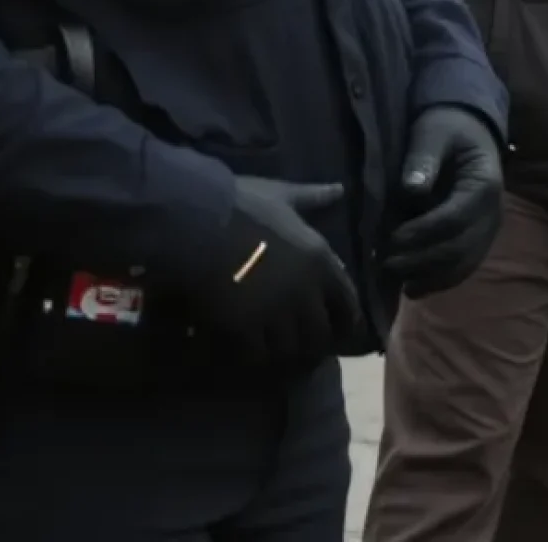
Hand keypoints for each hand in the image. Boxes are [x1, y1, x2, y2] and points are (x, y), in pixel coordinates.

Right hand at [191, 177, 361, 369]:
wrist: (200, 223)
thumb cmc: (243, 205)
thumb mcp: (283, 196)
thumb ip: (313, 198)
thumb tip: (340, 190)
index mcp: (320, 259)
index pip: (347, 302)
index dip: (344, 318)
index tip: (338, 327)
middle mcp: (305, 290)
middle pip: (320, 333)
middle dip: (313, 342)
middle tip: (302, 345)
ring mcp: (276, 312)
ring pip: (290, 349)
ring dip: (284, 351)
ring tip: (274, 350)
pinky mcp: (245, 328)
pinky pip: (258, 355)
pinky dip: (255, 356)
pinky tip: (246, 350)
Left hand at [386, 106, 503, 298]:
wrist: (469, 132)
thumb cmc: (447, 129)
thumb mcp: (433, 132)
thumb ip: (423, 158)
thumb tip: (411, 189)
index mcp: (485, 185)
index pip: (454, 219)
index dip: (422, 233)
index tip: (390, 239)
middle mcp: (494, 213)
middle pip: (459, 249)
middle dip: (420, 260)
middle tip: (384, 263)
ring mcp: (490, 230)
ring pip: (462, 266)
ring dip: (428, 277)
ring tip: (394, 278)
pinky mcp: (480, 241)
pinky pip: (463, 269)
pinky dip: (439, 282)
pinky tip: (411, 288)